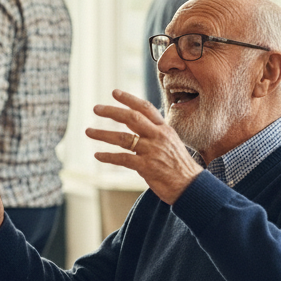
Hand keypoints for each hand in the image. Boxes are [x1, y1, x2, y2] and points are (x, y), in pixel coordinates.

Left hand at [84, 89, 201, 204]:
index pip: (145, 108)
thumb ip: (155, 134)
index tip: (114, 93)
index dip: (129, 99)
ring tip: (88, 131)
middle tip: (96, 108)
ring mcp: (152, 151)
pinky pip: (122, 158)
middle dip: (112, 111)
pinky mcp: (146, 166)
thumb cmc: (180, 167)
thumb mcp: (172, 143)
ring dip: (103, 134)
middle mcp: (158, 136)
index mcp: (164, 129)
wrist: (191, 187)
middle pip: (131, 118)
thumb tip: (138, 127)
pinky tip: (98, 155)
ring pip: (122, 138)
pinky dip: (108, 156)